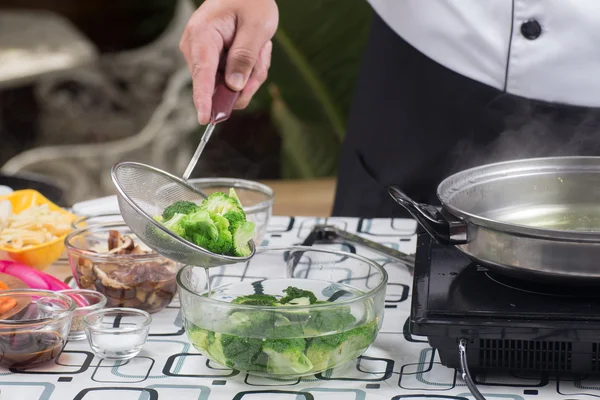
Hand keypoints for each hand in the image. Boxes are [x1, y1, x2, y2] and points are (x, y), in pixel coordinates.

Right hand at [180, 0, 278, 123]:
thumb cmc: (251, 1)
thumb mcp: (256, 27)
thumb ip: (245, 57)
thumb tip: (233, 87)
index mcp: (202, 35)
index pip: (202, 73)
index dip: (204, 99)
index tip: (205, 119)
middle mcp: (196, 48)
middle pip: (221, 86)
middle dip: (248, 79)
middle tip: (262, 55)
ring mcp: (204, 58)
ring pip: (231, 87)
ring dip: (252, 73)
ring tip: (260, 48)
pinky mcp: (213, 64)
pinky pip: (234, 80)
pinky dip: (250, 71)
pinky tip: (256, 51)